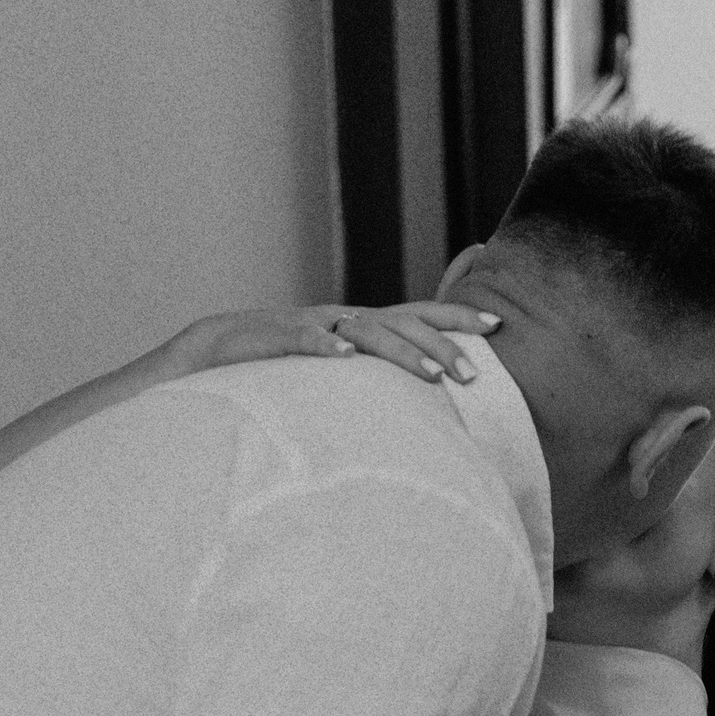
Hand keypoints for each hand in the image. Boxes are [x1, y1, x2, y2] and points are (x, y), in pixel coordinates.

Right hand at [168, 301, 500, 386]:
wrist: (216, 348)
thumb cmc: (284, 365)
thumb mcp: (337, 370)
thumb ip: (374, 375)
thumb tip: (423, 399)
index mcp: (361, 326)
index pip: (418, 315)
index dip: (456, 318)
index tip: (498, 326)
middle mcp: (344, 320)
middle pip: (403, 324)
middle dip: (443, 345)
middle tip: (475, 374)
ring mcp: (312, 326)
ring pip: (365, 332)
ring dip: (401, 353)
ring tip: (432, 377)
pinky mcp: (277, 338)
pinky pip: (304, 339)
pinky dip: (325, 346)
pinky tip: (344, 358)